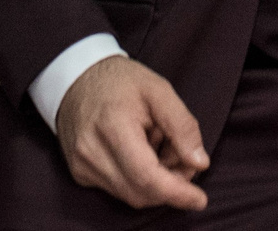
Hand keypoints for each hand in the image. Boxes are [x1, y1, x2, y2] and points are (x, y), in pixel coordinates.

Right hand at [55, 55, 210, 210]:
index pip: (146, 176)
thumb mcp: (159, 90)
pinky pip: (118, 190)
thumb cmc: (121, 81)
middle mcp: (92, 151)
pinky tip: (140, 153)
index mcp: (113, 125)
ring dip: (154, 183)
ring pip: (130, 195)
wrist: (78, 78)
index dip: (176, 192)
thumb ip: (182, 126)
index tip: (199, 199)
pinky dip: (137, 180)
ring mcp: (82, 164)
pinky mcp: (80, 173)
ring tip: (158, 147)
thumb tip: (199, 163)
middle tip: (183, 158)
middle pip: (141, 192)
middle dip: (170, 185)